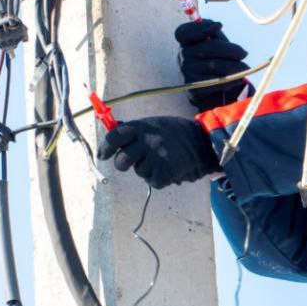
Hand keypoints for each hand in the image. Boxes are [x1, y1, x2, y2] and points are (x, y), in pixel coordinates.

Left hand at [96, 116, 220, 188]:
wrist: (203, 141)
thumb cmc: (174, 132)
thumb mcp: (153, 124)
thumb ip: (132, 129)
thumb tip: (110, 128)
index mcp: (142, 127)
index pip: (115, 137)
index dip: (106, 147)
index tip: (103, 155)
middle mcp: (147, 142)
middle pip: (122, 161)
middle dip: (122, 164)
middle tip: (130, 162)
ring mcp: (156, 158)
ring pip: (138, 171)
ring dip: (146, 169)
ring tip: (160, 159)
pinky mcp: (165, 173)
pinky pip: (152, 181)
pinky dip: (157, 177)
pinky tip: (167, 167)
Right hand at [176, 20, 248, 112]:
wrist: (211, 91)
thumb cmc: (215, 60)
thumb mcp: (215, 44)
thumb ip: (215, 34)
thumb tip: (216, 26)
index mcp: (186, 42)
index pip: (183, 32)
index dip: (200, 28)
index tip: (219, 25)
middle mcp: (183, 55)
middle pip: (208, 48)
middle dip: (230, 50)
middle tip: (244, 53)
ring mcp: (187, 72)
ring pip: (214, 65)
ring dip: (233, 66)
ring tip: (245, 68)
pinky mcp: (194, 88)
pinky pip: (215, 82)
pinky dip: (230, 80)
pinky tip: (238, 79)